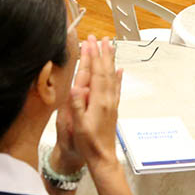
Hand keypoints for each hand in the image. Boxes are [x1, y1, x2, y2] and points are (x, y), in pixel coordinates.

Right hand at [69, 36, 122, 171]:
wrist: (102, 157)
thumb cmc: (88, 143)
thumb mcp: (78, 125)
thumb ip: (77, 105)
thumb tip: (76, 87)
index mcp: (99, 101)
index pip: (96, 73)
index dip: (93, 56)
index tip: (90, 42)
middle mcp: (108, 99)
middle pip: (106, 70)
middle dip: (102, 53)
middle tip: (100, 38)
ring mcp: (112, 102)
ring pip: (112, 76)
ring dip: (110, 60)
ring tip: (109, 46)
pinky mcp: (113, 107)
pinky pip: (117, 87)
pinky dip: (118, 76)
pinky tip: (119, 70)